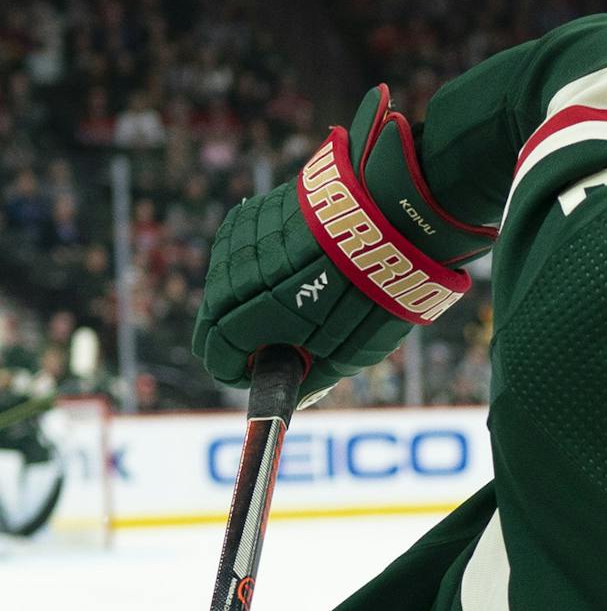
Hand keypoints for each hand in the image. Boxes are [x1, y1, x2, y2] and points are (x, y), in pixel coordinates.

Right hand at [192, 85, 491, 401]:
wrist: (389, 217)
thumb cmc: (370, 294)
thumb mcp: (345, 354)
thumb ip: (309, 376)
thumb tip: (293, 395)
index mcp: (246, 316)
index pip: (216, 354)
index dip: (237, 372)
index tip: (260, 376)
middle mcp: (230, 277)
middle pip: (214, 319)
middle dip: (239, 339)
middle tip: (279, 347)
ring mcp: (237, 241)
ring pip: (224, 285)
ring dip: (247, 301)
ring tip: (296, 305)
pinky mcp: (250, 214)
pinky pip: (240, 255)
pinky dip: (257, 272)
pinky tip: (293, 272)